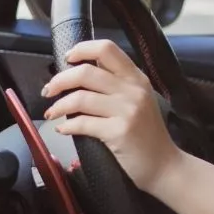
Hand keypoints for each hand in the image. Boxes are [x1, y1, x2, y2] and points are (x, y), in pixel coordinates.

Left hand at [41, 39, 182, 193]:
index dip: (81, 50)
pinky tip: (63, 129)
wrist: (165, 164)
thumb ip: (117, 86)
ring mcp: (127, 110)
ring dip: (58, 105)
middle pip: (86, 72)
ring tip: (51, 113)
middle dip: (60, 80)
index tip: (67, 59)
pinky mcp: (118, 132)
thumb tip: (79, 75)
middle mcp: (133, 90)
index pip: (107, 49)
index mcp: (137, 78)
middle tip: (49, 90)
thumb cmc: (147, 134)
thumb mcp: (138, 101)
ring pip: (80, 98)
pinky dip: (66, 126)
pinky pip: (82, 123)